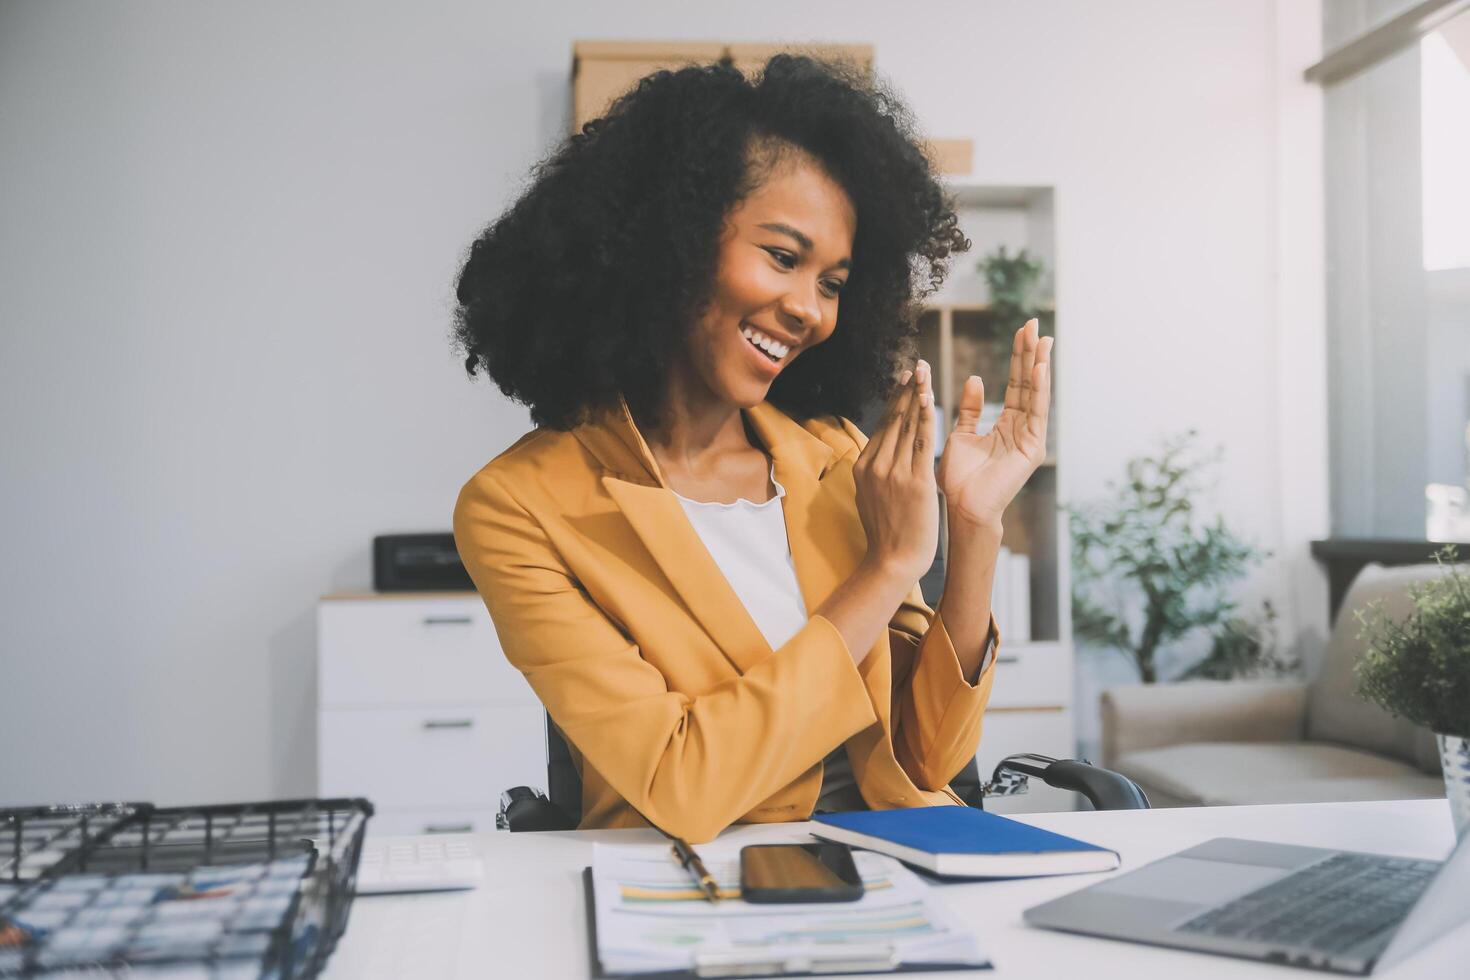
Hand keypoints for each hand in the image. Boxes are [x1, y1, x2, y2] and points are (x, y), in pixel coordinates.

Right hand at [851, 360, 939, 584]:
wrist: (892, 561)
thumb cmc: (887, 534)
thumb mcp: (870, 497)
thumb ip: (875, 473)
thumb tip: (877, 456)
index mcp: (864, 467)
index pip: (883, 426)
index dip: (895, 401)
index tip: (904, 380)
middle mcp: (876, 465)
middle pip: (894, 419)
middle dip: (906, 390)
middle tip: (917, 365)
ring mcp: (894, 473)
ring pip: (907, 425)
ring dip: (917, 395)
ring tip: (925, 373)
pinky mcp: (915, 481)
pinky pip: (921, 442)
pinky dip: (926, 418)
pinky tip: (930, 400)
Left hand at [937, 319, 1052, 530]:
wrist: (962, 508)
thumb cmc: (959, 479)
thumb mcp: (961, 434)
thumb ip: (969, 408)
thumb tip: (975, 378)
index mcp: (1007, 425)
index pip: (1016, 384)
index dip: (1018, 358)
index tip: (1022, 331)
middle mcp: (1023, 429)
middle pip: (1029, 384)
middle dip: (1031, 353)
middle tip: (1033, 324)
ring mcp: (1030, 438)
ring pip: (1036, 394)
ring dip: (1038, 365)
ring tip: (1041, 338)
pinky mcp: (1032, 447)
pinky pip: (1037, 412)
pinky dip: (1039, 389)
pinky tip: (1040, 367)